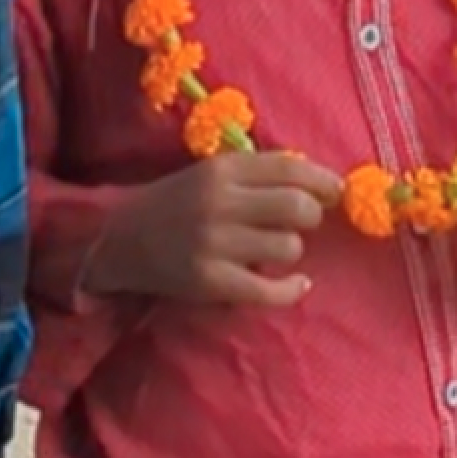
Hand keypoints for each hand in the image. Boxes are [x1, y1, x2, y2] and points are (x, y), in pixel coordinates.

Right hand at [81, 151, 342, 309]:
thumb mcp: (210, 173)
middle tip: (303, 221)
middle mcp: (220, 202)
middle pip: (297, 205)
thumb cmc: (175, 202)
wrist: (120, 238)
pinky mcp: (212, 282)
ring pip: (288, 246)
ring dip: (290, 249)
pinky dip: (292, 288)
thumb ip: (255, 173)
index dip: (322, 179)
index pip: (289, 167)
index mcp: (222, 169)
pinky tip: (297, 283)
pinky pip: (272, 290)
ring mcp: (216, 244)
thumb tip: (315, 179)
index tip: (337, 190)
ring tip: (272, 248)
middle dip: (311, 214)